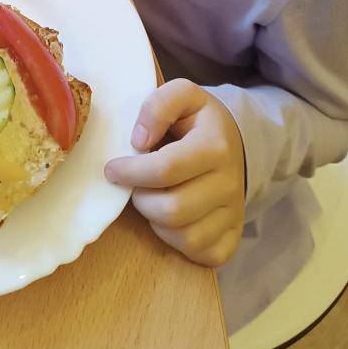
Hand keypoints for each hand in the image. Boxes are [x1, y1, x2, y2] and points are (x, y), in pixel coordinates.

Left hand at [104, 79, 245, 266]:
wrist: (235, 142)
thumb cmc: (197, 120)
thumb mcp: (182, 95)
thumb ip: (159, 105)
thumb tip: (139, 140)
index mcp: (216, 146)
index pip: (166, 170)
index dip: (131, 172)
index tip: (112, 169)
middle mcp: (230, 183)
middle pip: (173, 209)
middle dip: (141, 199)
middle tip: (133, 185)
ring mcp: (235, 213)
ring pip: (185, 236)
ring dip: (156, 220)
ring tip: (151, 198)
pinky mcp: (233, 236)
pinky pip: (199, 253)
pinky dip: (176, 242)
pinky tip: (169, 220)